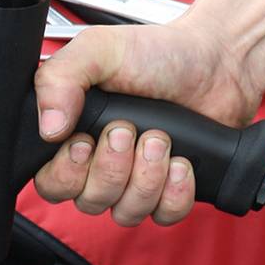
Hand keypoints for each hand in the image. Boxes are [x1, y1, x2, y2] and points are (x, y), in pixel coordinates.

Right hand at [33, 18, 259, 226]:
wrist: (216, 61)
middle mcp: (101, 161)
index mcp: (75, 131)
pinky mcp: (170, 190)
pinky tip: (182, 161)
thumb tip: (48, 127)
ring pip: (125, 212)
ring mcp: (136, 179)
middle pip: (88, 201)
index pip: (50, 181)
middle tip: (128, 132)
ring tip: (161, 139)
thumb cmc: (156, 54)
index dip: (66, 172)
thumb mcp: (99, 49)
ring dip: (146, 178)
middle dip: (111, 170)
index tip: (84, 143)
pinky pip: (164, 215)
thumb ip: (60, 78)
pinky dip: (175, 192)